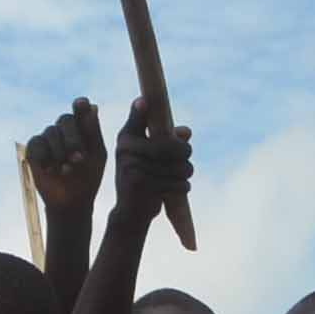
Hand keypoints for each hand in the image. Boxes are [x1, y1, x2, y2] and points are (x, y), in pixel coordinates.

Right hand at [22, 102, 104, 222]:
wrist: (72, 201)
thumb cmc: (88, 177)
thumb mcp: (96, 156)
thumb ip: (93, 132)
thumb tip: (93, 106)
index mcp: (83, 128)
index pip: (81, 108)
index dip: (80, 105)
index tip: (81, 104)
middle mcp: (64, 129)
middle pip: (65, 119)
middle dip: (73, 139)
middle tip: (78, 159)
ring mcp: (48, 138)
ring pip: (51, 132)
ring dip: (60, 153)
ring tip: (66, 170)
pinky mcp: (34, 149)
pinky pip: (36, 143)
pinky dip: (45, 157)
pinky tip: (51, 170)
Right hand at [110, 99, 191, 222]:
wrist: (130, 212)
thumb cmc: (143, 178)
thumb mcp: (150, 156)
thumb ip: (167, 140)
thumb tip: (186, 131)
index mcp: (126, 138)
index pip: (137, 120)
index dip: (140, 110)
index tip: (143, 101)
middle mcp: (126, 150)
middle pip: (170, 145)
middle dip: (185, 153)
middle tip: (188, 161)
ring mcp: (132, 167)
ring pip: (177, 165)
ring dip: (186, 172)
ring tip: (184, 176)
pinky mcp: (141, 185)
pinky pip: (176, 182)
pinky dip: (183, 186)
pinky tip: (178, 189)